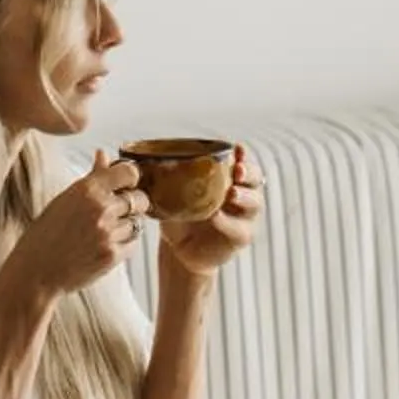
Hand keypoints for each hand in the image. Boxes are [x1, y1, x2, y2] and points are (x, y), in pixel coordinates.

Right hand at [8, 150, 146, 304]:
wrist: (36, 271)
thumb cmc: (46, 234)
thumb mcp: (64, 199)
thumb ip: (91, 177)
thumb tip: (103, 154)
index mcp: (86, 189)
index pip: (130, 172)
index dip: (132, 178)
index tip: (127, 185)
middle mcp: (100, 208)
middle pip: (140, 199)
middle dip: (135, 204)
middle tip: (119, 213)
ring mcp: (108, 232)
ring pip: (137, 223)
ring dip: (127, 227)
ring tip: (104, 233)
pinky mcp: (112, 255)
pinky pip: (133, 244)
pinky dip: (125, 244)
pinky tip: (104, 246)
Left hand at [162, 144, 260, 275]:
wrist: (180, 249)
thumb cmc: (178, 215)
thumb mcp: (173, 193)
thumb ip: (170, 178)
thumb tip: (143, 161)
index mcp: (228, 178)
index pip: (242, 162)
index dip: (243, 155)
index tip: (237, 149)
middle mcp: (242, 194)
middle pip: (255, 179)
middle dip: (249, 172)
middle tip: (237, 170)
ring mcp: (244, 217)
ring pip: (254, 202)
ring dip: (244, 196)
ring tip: (231, 193)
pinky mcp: (240, 236)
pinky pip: (239, 228)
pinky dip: (228, 222)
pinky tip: (216, 216)